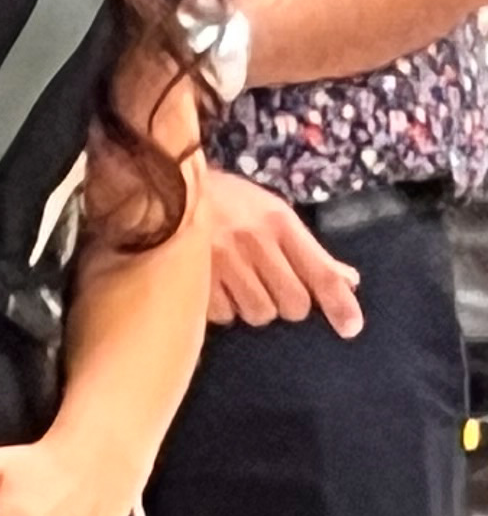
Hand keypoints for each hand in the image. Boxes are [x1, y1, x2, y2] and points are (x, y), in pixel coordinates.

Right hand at [199, 166, 362, 333]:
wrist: (164, 186)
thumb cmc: (227, 201)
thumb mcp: (272, 214)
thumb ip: (309, 250)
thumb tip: (349, 280)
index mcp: (278, 223)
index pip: (320, 272)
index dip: (340, 304)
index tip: (350, 329)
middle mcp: (253, 241)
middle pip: (293, 304)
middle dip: (287, 303)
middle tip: (272, 288)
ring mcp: (220, 260)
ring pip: (258, 312)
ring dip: (254, 306)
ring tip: (240, 287)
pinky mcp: (192, 276)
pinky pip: (223, 314)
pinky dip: (224, 308)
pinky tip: (215, 289)